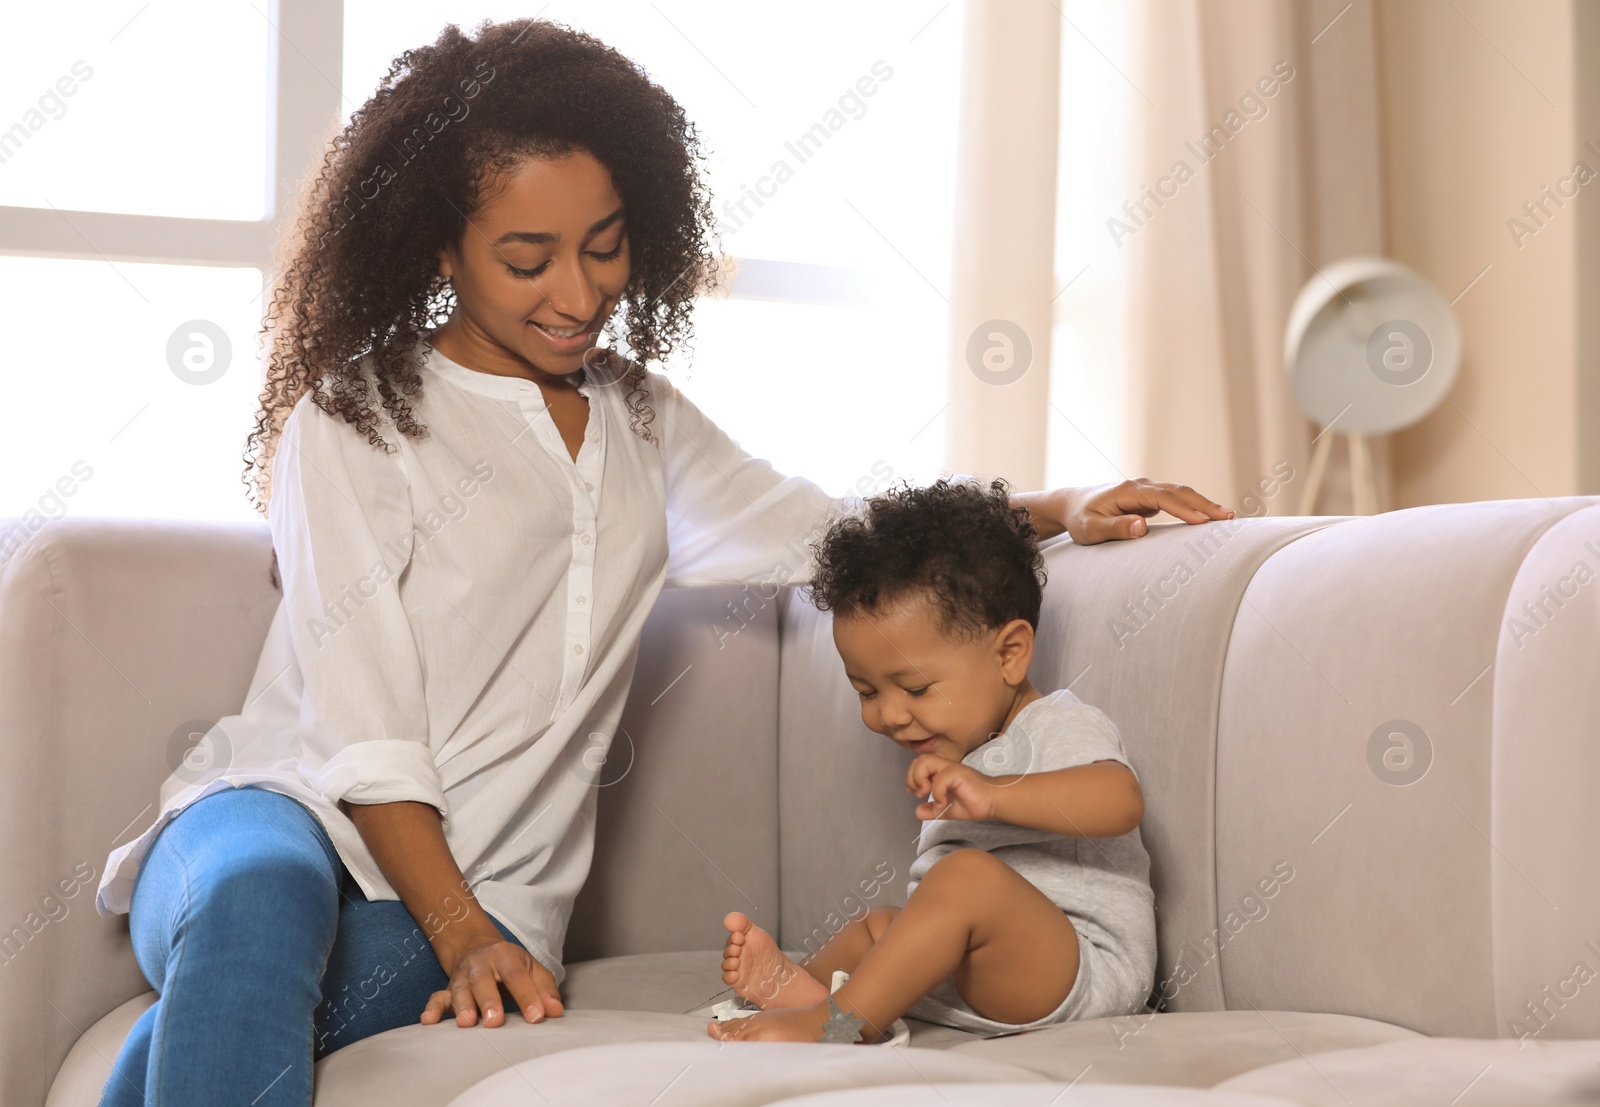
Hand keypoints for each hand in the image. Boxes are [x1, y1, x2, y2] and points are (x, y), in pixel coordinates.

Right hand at [420, 934, 564, 1027]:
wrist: (477, 947)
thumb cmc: (510, 965)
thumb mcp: (532, 969)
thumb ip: (545, 989)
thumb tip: (556, 1011)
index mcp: (505, 956)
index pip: (517, 975)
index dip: (527, 996)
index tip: (536, 1017)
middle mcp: (481, 964)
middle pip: (483, 981)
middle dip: (489, 1001)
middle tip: (495, 1022)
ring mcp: (462, 976)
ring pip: (460, 990)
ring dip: (462, 1006)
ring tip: (466, 1022)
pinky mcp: (448, 989)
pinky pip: (437, 998)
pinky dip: (432, 1009)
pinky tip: (428, 1021)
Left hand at [908, 754, 998, 820]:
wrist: (992, 802)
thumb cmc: (973, 802)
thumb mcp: (947, 809)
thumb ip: (932, 809)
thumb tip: (918, 812)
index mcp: (940, 771)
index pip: (918, 764)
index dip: (911, 778)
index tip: (915, 793)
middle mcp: (944, 766)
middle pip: (919, 760)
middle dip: (912, 777)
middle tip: (920, 794)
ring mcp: (952, 768)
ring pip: (926, 761)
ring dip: (920, 779)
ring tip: (926, 794)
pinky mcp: (959, 773)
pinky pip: (941, 778)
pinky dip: (937, 792)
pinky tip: (943, 802)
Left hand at [1050, 480, 1233, 543]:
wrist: (1071, 504)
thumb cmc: (1080, 519)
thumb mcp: (1090, 529)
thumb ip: (1114, 528)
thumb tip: (1142, 526)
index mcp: (1128, 491)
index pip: (1163, 498)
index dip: (1184, 509)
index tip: (1204, 522)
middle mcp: (1141, 485)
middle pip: (1178, 492)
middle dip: (1204, 504)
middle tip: (1230, 517)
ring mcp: (1146, 490)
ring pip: (1180, 494)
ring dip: (1204, 503)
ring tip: (1228, 516)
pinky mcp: (1149, 497)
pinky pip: (1176, 500)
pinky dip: (1194, 506)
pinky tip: (1209, 517)